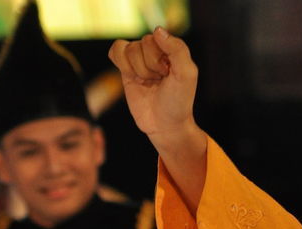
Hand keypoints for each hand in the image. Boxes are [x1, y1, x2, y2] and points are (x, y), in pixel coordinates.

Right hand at [108, 28, 198, 143]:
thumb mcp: (186, 75)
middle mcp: (156, 51)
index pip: (155, 38)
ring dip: (137, 70)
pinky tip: (132, 77)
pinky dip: (121, 63)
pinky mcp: (126, 68)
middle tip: (159, 81)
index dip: (158, 59)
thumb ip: (177, 50)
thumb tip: (157, 30)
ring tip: (148, 82)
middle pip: (141, 44)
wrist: (164, 124)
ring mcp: (140, 59)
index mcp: (172, 49)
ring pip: (127, 48)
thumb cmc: (178, 101)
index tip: (168, 75)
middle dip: (149, 66)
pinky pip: (115, 51)